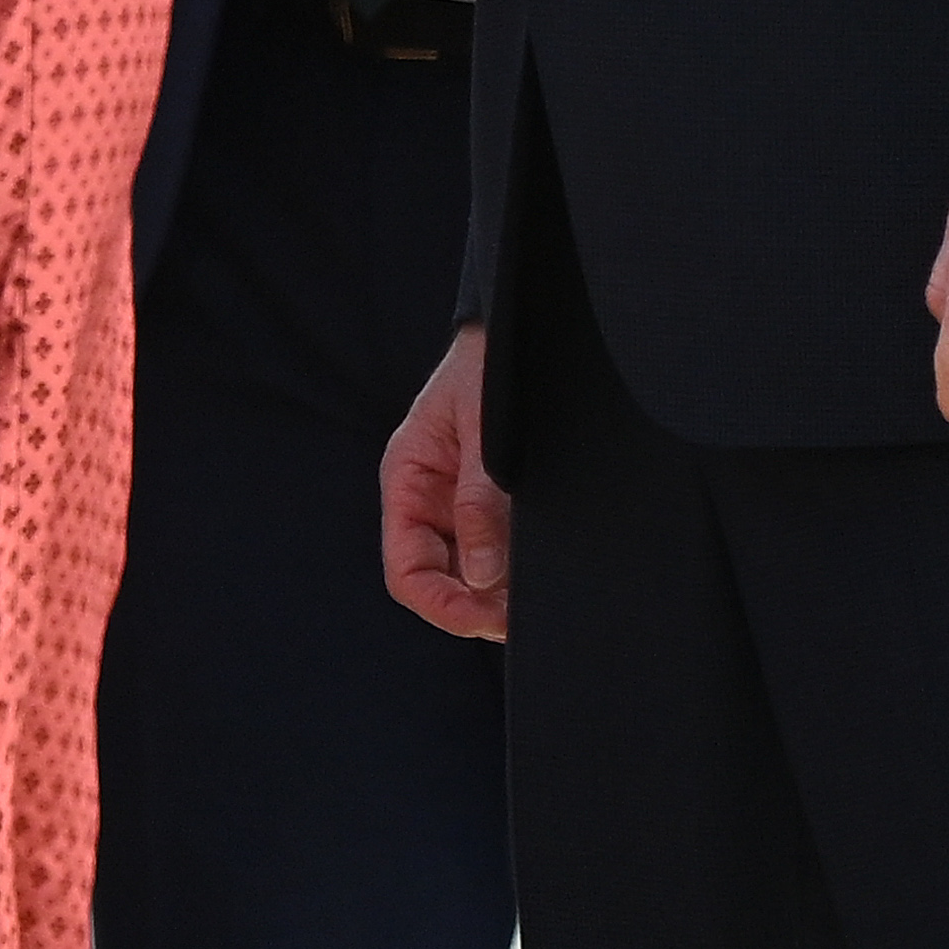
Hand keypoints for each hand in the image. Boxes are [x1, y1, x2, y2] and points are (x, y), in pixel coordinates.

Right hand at [378, 328, 509, 639]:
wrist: (519, 328)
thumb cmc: (488, 365)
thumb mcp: (483, 431)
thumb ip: (479, 501)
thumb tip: (485, 576)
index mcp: (408, 481)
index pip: (407, 569)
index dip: (442, 605)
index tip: (484, 620)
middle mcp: (429, 502)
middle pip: (439, 581)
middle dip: (476, 607)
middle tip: (521, 619)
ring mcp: (461, 505)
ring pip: (471, 574)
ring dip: (499, 594)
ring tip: (537, 601)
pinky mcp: (495, 502)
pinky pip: (499, 551)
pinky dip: (517, 572)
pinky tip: (541, 576)